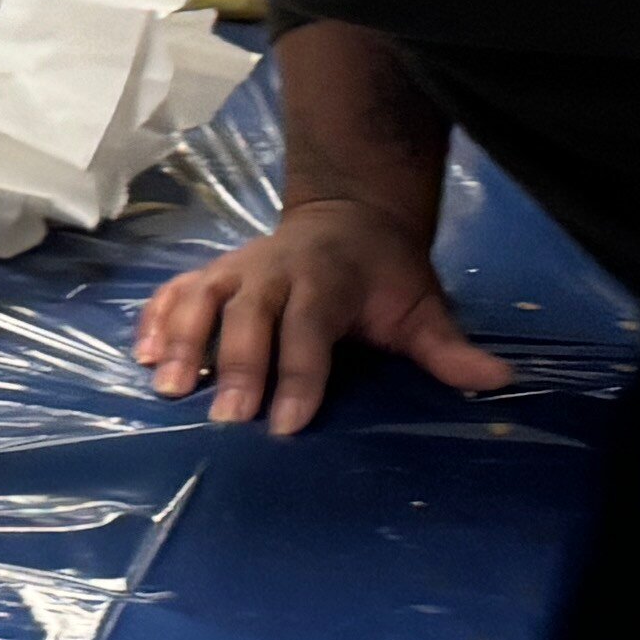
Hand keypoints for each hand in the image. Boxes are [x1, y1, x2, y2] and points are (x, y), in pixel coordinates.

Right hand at [134, 197, 514, 434]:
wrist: (349, 215)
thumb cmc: (385, 275)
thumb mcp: (423, 306)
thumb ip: (448, 348)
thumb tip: (499, 383)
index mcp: (326, 281)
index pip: (309, 329)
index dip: (300, 375)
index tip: (289, 424)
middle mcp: (273, 271)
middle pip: (247, 316)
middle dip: (234, 365)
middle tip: (225, 416)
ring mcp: (234, 269)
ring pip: (200, 299)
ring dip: (179, 341)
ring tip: (165, 386)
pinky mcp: (209, 274)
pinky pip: (173, 293)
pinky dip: (153, 320)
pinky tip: (140, 355)